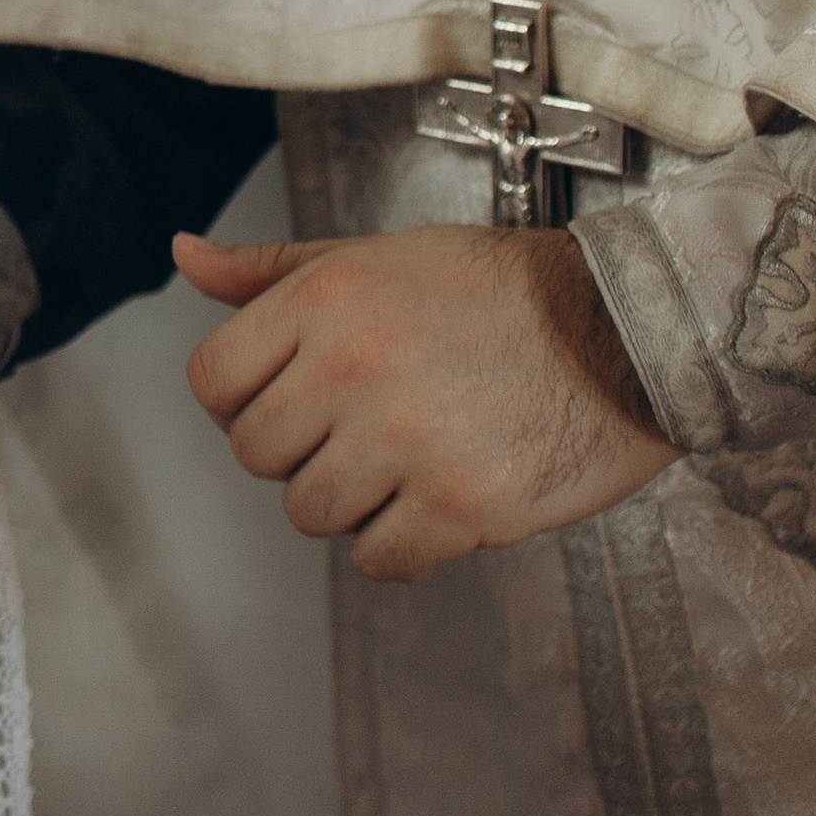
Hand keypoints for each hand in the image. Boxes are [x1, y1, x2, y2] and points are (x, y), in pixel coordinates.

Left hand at [173, 222, 671, 584]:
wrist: (630, 326)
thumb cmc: (507, 291)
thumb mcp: (382, 255)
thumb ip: (274, 269)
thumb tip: (186, 256)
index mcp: (326, 298)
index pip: (212, 382)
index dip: (242, 401)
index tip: (289, 401)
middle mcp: (354, 367)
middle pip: (256, 454)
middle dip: (299, 451)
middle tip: (360, 430)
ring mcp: (406, 441)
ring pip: (311, 513)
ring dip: (353, 499)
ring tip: (410, 458)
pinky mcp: (460, 505)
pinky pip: (379, 560)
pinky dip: (404, 545)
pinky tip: (439, 501)